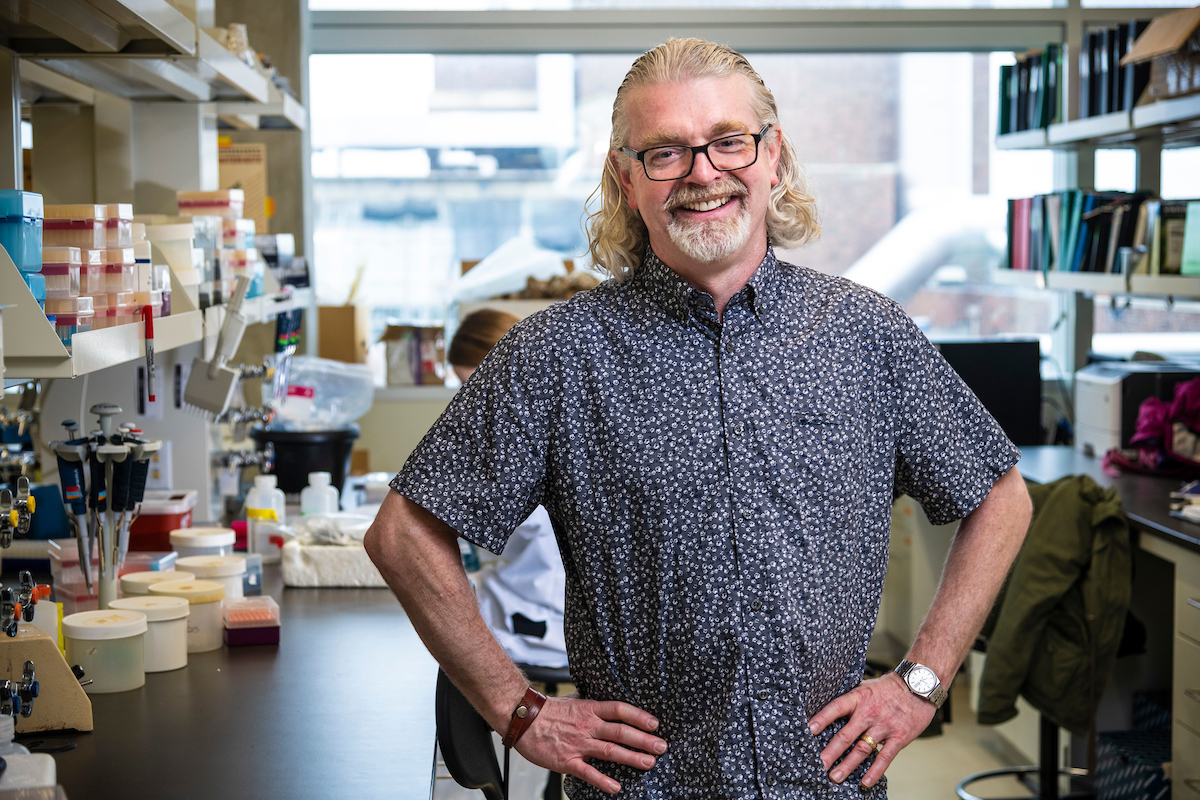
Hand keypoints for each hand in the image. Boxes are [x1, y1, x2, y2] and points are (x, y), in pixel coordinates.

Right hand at [515, 694, 667, 794]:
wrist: (523, 719)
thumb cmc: (548, 711)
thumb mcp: (574, 699)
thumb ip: (592, 703)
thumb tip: (608, 703)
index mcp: (590, 709)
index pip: (620, 710)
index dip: (639, 716)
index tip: (655, 724)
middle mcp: (587, 726)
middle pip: (621, 731)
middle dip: (644, 740)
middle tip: (661, 746)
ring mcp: (578, 744)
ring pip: (610, 751)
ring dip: (632, 757)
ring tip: (649, 763)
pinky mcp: (567, 761)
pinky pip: (588, 772)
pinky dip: (603, 780)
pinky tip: (616, 787)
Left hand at [808, 673, 936, 788]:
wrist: (918, 685)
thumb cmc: (889, 688)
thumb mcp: (866, 687)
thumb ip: (850, 700)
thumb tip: (828, 711)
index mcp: (859, 698)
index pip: (836, 708)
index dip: (822, 718)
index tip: (808, 730)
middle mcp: (869, 712)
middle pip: (846, 735)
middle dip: (830, 752)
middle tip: (818, 764)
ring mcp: (884, 726)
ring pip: (862, 749)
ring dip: (847, 765)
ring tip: (834, 777)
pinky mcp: (899, 737)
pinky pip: (884, 757)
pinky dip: (874, 771)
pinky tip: (865, 782)